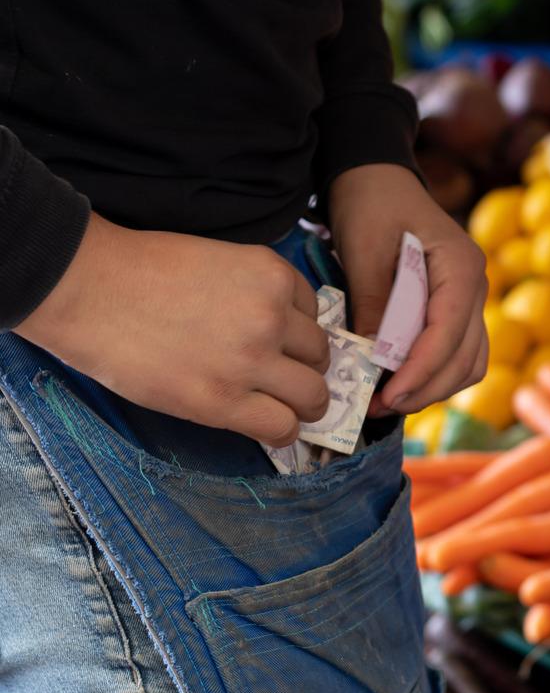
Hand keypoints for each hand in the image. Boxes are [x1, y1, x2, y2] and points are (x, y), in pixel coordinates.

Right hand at [14, 214, 330, 446]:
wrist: (87, 288)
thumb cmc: (140, 270)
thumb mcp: (217, 260)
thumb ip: (253, 291)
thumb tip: (278, 329)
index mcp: (271, 275)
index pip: (313, 312)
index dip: (295, 330)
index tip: (277, 341)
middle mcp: (272, 316)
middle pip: (319, 354)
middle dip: (305, 367)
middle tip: (282, 377)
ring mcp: (250, 360)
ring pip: (312, 394)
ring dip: (303, 403)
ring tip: (283, 406)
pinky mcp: (222, 401)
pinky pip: (282, 427)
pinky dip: (283, 431)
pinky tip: (267, 426)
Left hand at [328, 164, 486, 414]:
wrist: (377, 180)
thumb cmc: (371, 204)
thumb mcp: (363, 248)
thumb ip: (372, 302)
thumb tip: (372, 357)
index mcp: (461, 265)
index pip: (449, 332)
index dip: (420, 370)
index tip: (388, 395)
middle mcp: (476, 286)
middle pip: (466, 357)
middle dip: (425, 388)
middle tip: (379, 408)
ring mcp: (471, 300)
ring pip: (468, 363)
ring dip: (433, 388)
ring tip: (387, 402)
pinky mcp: (457, 310)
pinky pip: (459, 355)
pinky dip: (435, 376)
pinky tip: (401, 384)